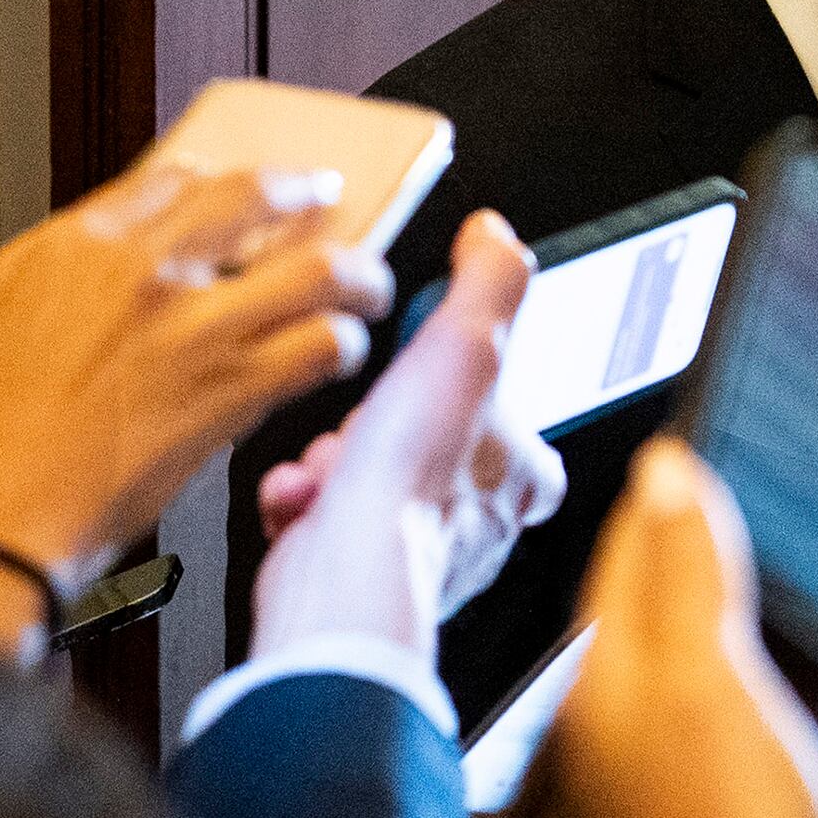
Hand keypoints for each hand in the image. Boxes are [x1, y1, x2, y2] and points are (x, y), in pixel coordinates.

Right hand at [0, 153, 387, 660]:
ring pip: (318, 267)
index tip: (250, 194)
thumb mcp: (6, 315)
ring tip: (364, 288)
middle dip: (308, 194)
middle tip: (327, 204)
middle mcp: (144, 269)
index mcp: (80, 244)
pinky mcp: (231, 389)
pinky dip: (343, 347)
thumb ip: (69, 271)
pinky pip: (322, 346)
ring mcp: (194, 326)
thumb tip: (122, 253)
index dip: (228, 181)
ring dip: (357, 275)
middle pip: (259, 194)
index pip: (177, 175)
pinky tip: (337, 356)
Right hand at [249, 213, 567, 662]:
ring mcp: (411, 549)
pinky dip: (299, 498)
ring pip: (360, 473)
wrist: (340, 581)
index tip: (429, 364)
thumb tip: (498, 236)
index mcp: (518, 470)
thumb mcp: (465, 344)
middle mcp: (476, 522)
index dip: (461, 384)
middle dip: (373, 421)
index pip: (513, 414)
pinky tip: (301, 496)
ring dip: (329, 458)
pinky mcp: (351, 570)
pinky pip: (317, 515)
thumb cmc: (410, 483)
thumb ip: (488, 283)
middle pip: (419, 437)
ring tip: (330, 466)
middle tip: (366, 423)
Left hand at [559, 438, 817, 817]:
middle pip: (720, 604)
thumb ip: (685, 576)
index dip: (678, 477)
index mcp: (626, 680)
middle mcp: (671, 724)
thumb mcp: (700, 686)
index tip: (728, 413)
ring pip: (801, 671)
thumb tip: (667, 464)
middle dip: (775, 541)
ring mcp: (738, 775)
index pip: (636, 546)